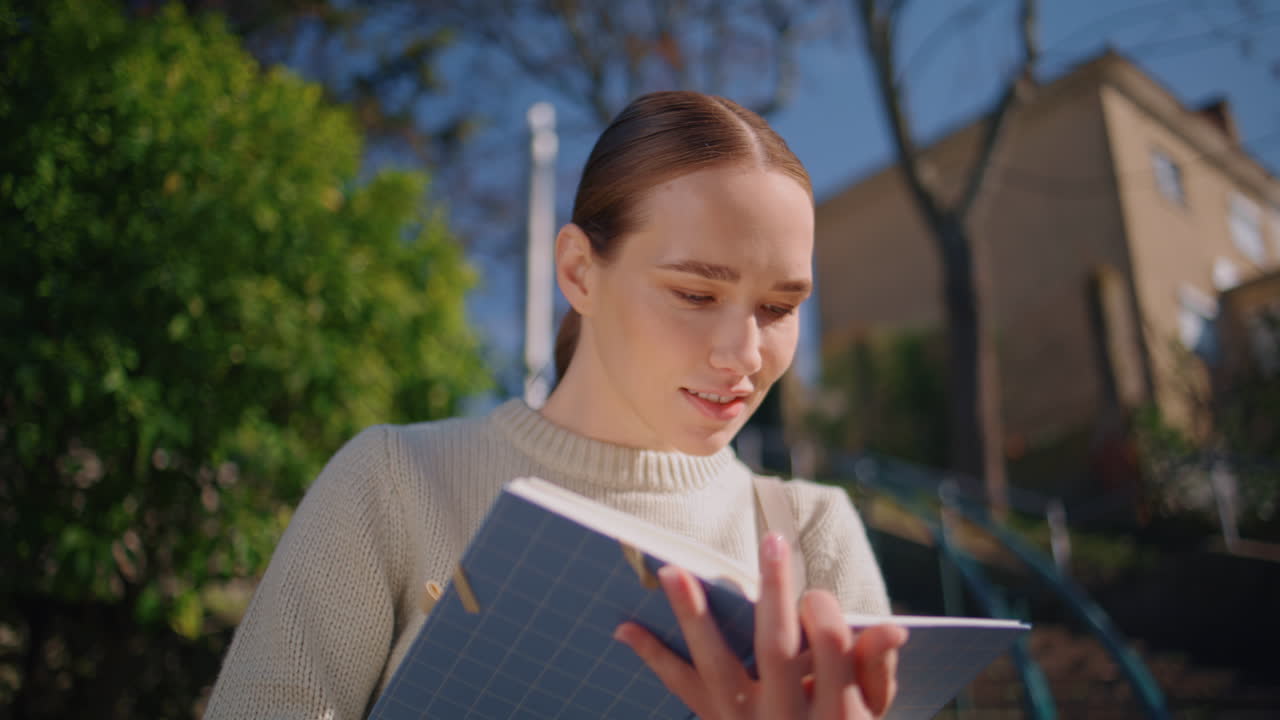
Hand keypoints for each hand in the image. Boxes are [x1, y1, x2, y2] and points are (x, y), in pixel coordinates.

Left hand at [614, 533, 907, 718]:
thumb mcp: (873, 710)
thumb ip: (878, 668)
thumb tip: (894, 628)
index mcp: (838, 713)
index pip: (832, 647)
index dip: (824, 611)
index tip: (816, 593)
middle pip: (777, 647)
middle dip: (775, 592)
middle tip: (773, 541)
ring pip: (717, 666)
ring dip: (693, 615)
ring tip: (672, 569)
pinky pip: (680, 690)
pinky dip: (652, 657)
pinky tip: (623, 627)